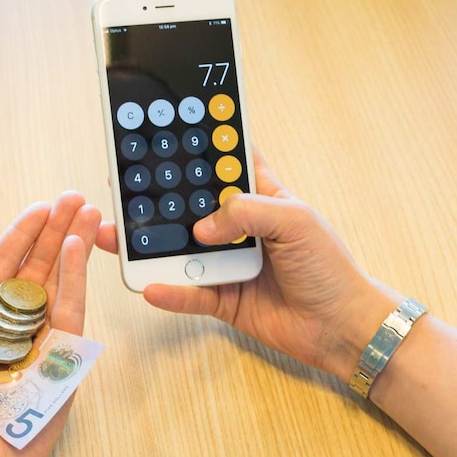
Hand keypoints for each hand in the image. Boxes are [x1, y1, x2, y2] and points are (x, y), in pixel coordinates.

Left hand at [0, 191, 100, 456]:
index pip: (2, 260)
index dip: (21, 232)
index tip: (39, 207)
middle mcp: (10, 320)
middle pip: (37, 263)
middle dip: (55, 228)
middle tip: (73, 198)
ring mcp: (39, 334)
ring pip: (59, 278)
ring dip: (73, 241)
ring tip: (87, 210)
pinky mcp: (62, 352)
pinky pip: (71, 306)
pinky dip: (77, 275)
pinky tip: (80, 246)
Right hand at [96, 150, 396, 378]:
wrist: (340, 327)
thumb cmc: (328, 267)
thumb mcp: (296, 222)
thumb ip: (248, 212)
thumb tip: (202, 227)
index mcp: (260, 197)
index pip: (223, 163)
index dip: (198, 146)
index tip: (163, 129)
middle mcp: (239, 227)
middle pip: (189, 206)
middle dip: (158, 195)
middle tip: (122, 183)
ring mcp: (227, 262)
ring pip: (179, 250)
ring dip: (149, 244)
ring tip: (116, 234)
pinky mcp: (222, 298)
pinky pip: (189, 294)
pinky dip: (170, 291)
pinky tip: (149, 285)